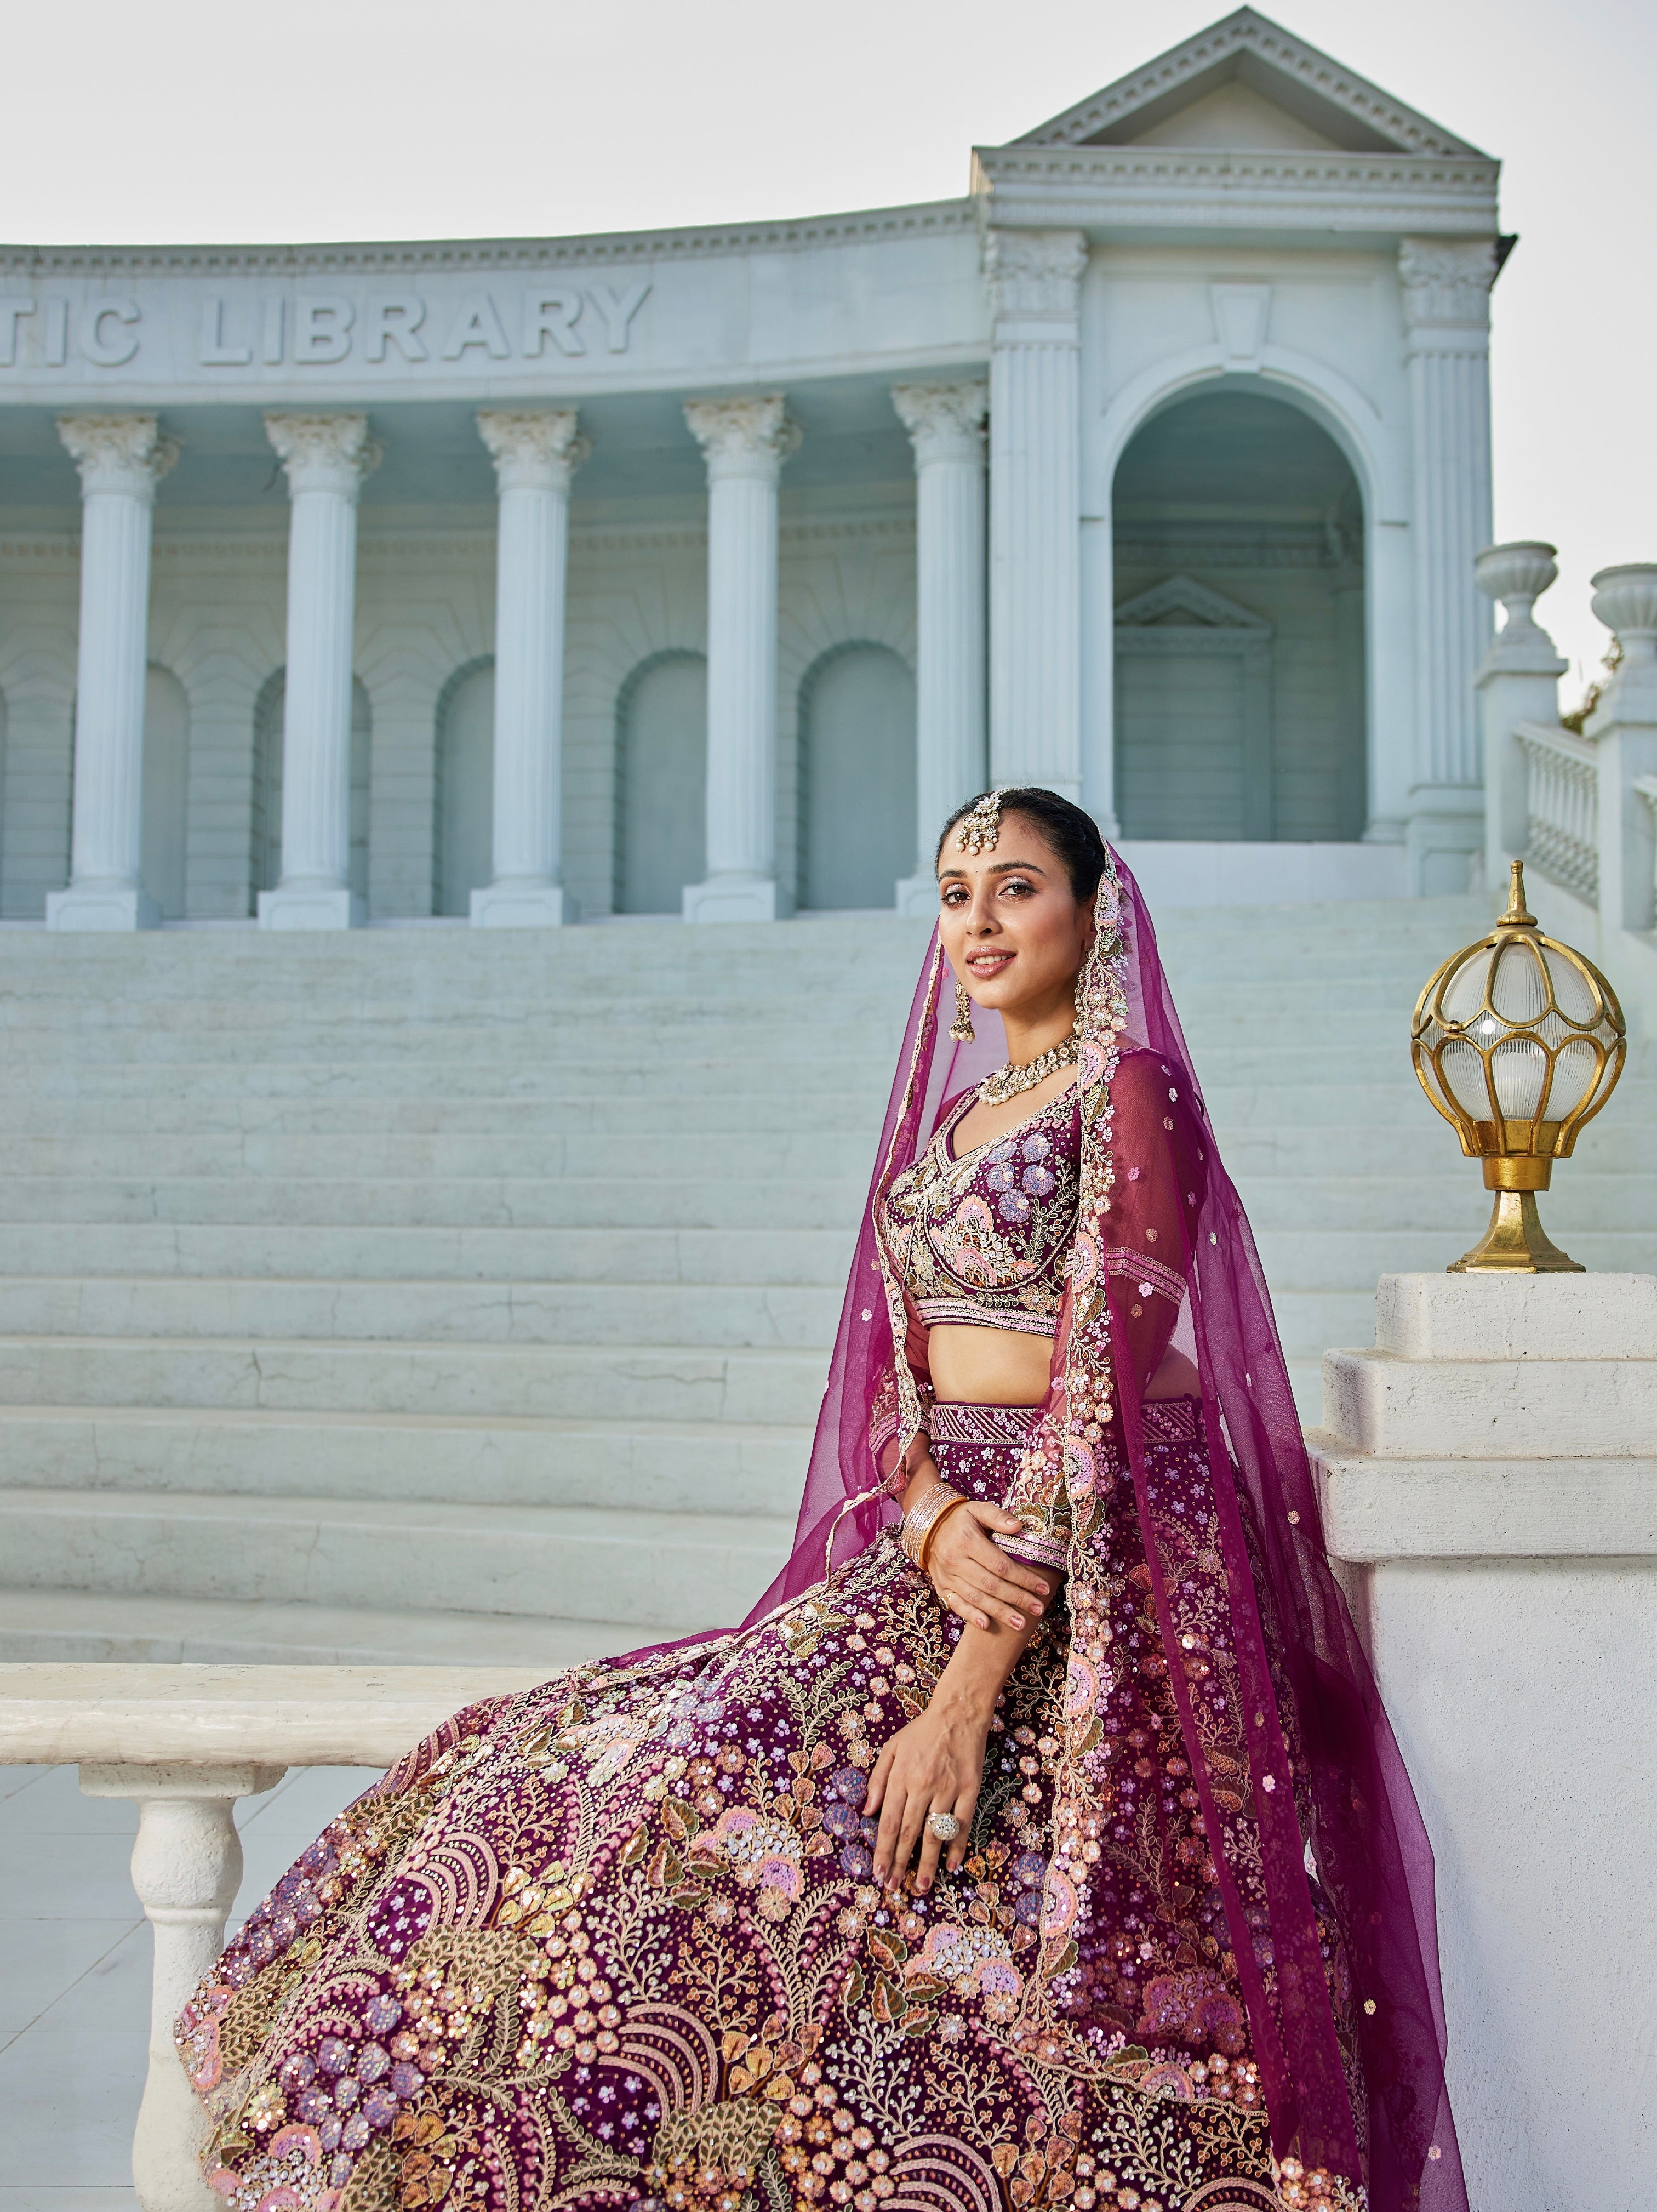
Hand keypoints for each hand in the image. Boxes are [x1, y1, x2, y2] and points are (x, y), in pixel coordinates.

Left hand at [864, 1698, 988, 1892]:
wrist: (958, 1713)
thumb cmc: (922, 1732)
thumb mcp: (892, 1748)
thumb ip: (877, 1780)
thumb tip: (866, 1812)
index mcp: (901, 1777)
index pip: (889, 1822)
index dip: (883, 1851)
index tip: (878, 1874)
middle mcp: (923, 1786)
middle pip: (909, 1832)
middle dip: (900, 1863)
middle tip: (893, 1888)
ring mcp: (948, 1789)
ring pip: (935, 1833)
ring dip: (927, 1863)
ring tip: (920, 1886)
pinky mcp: (970, 1789)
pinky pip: (963, 1823)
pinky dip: (957, 1845)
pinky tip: (952, 1863)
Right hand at [927, 1500, 1051, 1632]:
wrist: (929, 1527)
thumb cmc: (961, 1518)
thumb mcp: (978, 1509)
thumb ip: (998, 1516)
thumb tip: (1019, 1526)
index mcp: (967, 1540)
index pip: (1000, 1565)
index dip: (1023, 1578)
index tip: (1043, 1587)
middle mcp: (955, 1560)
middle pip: (991, 1585)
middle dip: (1017, 1598)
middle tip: (1038, 1608)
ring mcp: (947, 1576)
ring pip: (977, 1598)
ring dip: (1000, 1612)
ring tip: (1021, 1623)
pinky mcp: (942, 1587)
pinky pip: (957, 1604)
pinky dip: (971, 1616)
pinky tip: (986, 1625)